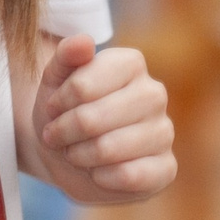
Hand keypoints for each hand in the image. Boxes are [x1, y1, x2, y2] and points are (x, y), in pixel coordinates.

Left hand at [31, 36, 175, 201]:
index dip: (58, 104)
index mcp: (131, 63)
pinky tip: (98, 172)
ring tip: (74, 153)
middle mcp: (154, 93)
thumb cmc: (63, 111)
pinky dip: (101, 178)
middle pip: (92, 119)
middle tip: (56, 136)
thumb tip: (84, 41)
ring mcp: (164, 131)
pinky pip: (129, 176)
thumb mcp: (53, 81)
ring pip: (108, 149)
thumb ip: (65, 56)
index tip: (53, 109)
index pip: (82, 86)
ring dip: (78, 156)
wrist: (67, 153)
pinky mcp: (166, 168)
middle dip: (64, 133)